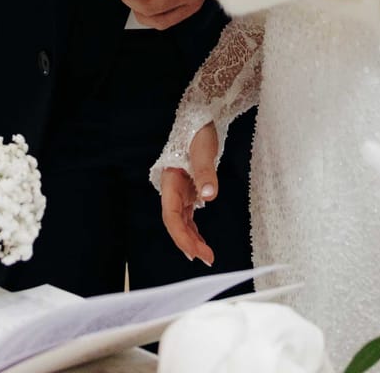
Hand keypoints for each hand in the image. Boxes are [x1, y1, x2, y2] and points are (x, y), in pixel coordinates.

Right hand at [160, 122, 219, 265]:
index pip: (171, 216)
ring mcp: (179, 191)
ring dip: (191, 239)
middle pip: (175, 223)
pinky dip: (193, 229)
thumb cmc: (198, 132)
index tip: (196, 252)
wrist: (200, 119)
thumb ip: (206, 172)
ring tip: (205, 256)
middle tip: (206, 259)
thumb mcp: (203, 150)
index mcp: (170, 182)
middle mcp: (172, 189)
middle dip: (188, 243)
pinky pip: (188, 215)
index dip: (182, 237)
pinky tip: (200, 241)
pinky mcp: (188, 190)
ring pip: (181, 221)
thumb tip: (209, 195)